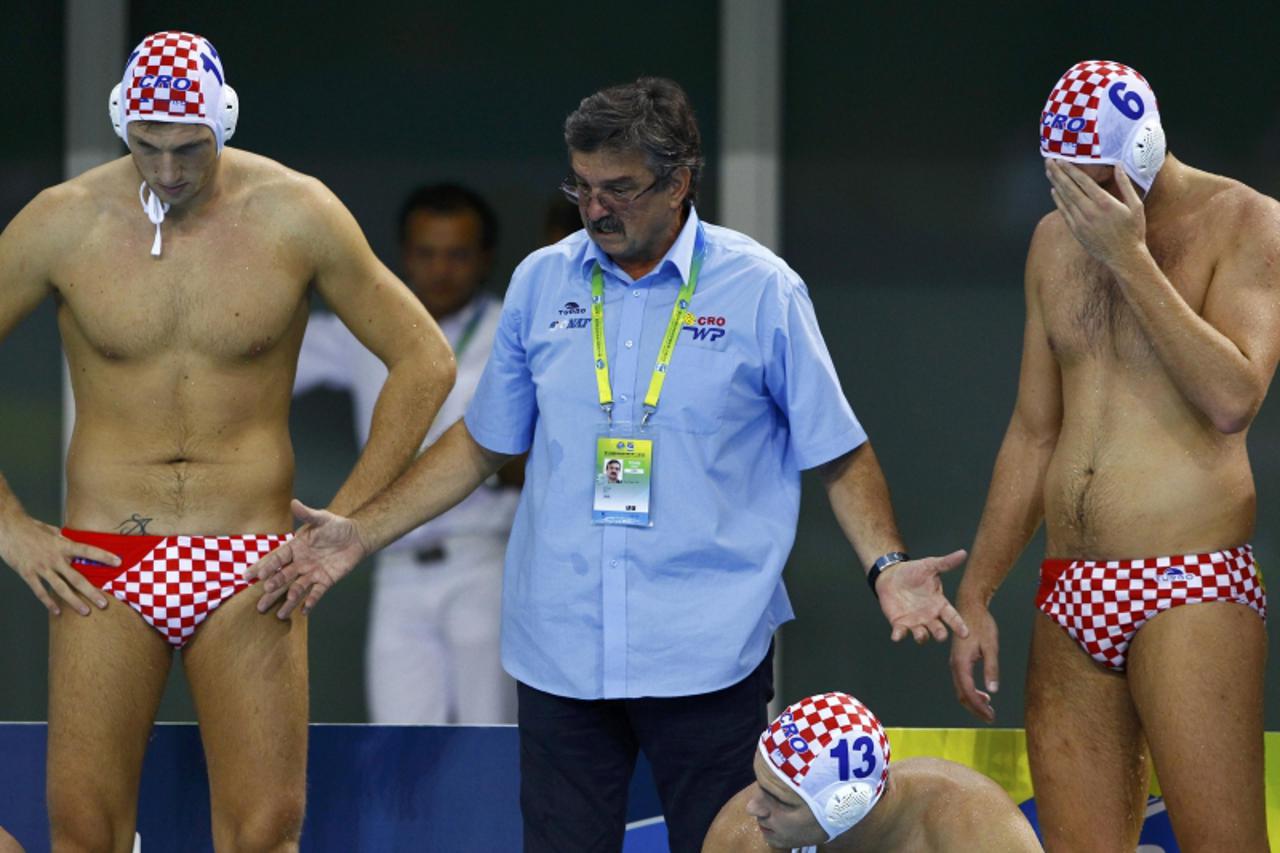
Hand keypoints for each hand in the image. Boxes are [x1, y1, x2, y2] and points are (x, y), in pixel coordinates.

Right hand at [0, 514, 115, 615]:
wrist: (8, 529)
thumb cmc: (31, 528)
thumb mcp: (52, 531)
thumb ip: (64, 540)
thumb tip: (74, 542)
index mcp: (63, 545)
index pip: (88, 551)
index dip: (104, 556)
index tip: (118, 562)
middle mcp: (54, 558)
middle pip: (77, 578)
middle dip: (92, 592)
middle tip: (104, 604)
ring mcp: (41, 568)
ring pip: (60, 589)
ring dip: (74, 602)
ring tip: (86, 612)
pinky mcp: (28, 574)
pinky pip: (40, 591)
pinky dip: (48, 602)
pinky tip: (57, 611)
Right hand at [249, 499, 367, 618]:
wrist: (356, 536)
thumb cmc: (336, 526)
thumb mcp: (322, 518)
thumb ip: (307, 514)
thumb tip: (294, 503)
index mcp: (295, 548)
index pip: (275, 558)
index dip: (263, 567)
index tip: (248, 576)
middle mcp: (300, 562)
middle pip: (282, 577)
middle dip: (272, 588)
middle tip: (261, 600)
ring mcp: (312, 573)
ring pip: (297, 588)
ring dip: (289, 600)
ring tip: (280, 613)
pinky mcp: (326, 580)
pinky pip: (317, 593)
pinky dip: (311, 601)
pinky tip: (304, 611)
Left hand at [875, 549, 968, 643]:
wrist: (891, 575)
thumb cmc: (914, 571)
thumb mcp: (930, 566)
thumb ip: (946, 563)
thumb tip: (963, 553)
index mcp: (939, 604)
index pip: (952, 617)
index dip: (959, 625)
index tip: (965, 633)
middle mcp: (929, 616)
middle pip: (938, 629)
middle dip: (940, 634)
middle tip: (941, 635)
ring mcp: (915, 622)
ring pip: (921, 635)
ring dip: (921, 637)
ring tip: (921, 635)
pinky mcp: (899, 623)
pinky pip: (900, 632)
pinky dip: (899, 635)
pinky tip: (896, 636)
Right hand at [949, 601, 999, 722]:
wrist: (970, 606)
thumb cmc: (982, 624)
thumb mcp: (991, 646)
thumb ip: (991, 668)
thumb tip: (992, 690)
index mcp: (961, 663)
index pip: (969, 692)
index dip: (979, 707)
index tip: (991, 716)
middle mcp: (955, 664)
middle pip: (962, 694)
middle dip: (975, 709)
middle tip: (990, 717)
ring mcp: (955, 662)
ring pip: (961, 689)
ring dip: (973, 701)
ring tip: (988, 709)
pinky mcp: (958, 659)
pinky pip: (962, 681)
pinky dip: (972, 692)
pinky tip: (984, 694)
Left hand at [1045, 161, 1147, 267]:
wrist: (1124, 257)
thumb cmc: (1133, 231)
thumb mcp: (1135, 205)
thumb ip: (1125, 184)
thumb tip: (1118, 165)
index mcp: (1105, 202)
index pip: (1083, 181)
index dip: (1071, 169)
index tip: (1062, 160)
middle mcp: (1090, 211)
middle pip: (1069, 188)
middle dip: (1058, 173)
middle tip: (1048, 161)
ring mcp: (1081, 222)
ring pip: (1064, 199)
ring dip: (1055, 183)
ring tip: (1049, 172)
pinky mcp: (1076, 231)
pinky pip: (1064, 212)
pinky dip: (1058, 200)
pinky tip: (1053, 191)